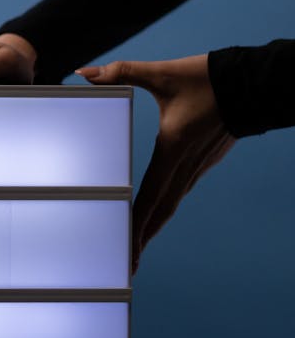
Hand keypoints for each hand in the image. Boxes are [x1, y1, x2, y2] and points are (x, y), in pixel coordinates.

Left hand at [75, 55, 235, 274]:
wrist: (252, 82)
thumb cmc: (207, 78)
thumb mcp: (161, 73)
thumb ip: (122, 73)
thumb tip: (85, 74)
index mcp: (172, 151)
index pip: (150, 197)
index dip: (137, 227)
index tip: (127, 251)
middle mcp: (186, 165)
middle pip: (161, 211)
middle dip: (143, 238)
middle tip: (128, 264)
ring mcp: (198, 165)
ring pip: (172, 201)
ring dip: (154, 223)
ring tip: (138, 244)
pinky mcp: (204, 159)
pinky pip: (182, 189)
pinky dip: (167, 204)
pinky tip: (160, 206)